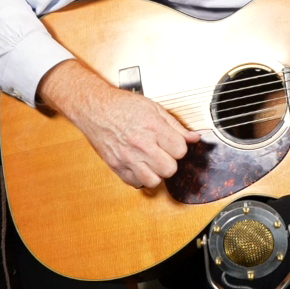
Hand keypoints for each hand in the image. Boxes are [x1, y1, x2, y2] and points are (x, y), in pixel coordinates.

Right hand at [36, 59, 200, 188]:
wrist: (95, 108)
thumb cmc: (123, 105)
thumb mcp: (154, 108)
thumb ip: (176, 126)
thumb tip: (194, 137)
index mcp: (154, 128)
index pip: (180, 150)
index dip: (179, 148)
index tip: (174, 144)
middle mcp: (141, 145)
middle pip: (170, 169)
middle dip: (170, 162)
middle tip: (164, 154)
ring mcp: (128, 157)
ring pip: (154, 181)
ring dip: (156, 173)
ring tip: (153, 162)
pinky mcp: (116, 166)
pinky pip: (135, 183)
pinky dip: (140, 177)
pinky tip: (140, 165)